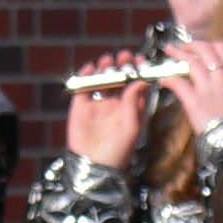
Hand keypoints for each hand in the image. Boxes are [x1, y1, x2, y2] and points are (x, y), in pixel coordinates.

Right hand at [65, 54, 147, 169]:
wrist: (94, 166)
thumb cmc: (118, 152)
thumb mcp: (131, 128)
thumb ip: (133, 104)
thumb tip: (140, 81)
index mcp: (132, 109)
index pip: (137, 85)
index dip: (139, 71)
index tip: (141, 61)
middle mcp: (116, 103)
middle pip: (120, 78)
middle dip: (122, 65)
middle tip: (125, 56)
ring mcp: (98, 103)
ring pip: (102, 78)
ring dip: (105, 68)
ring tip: (108, 61)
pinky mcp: (81, 105)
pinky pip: (83, 85)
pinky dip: (85, 75)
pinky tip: (90, 69)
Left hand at [157, 37, 222, 135]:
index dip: (210, 44)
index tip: (202, 47)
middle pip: (204, 50)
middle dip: (190, 45)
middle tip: (181, 47)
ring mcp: (207, 89)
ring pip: (190, 61)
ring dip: (177, 54)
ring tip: (169, 52)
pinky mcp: (194, 101)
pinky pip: (177, 83)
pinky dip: (168, 80)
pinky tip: (163, 80)